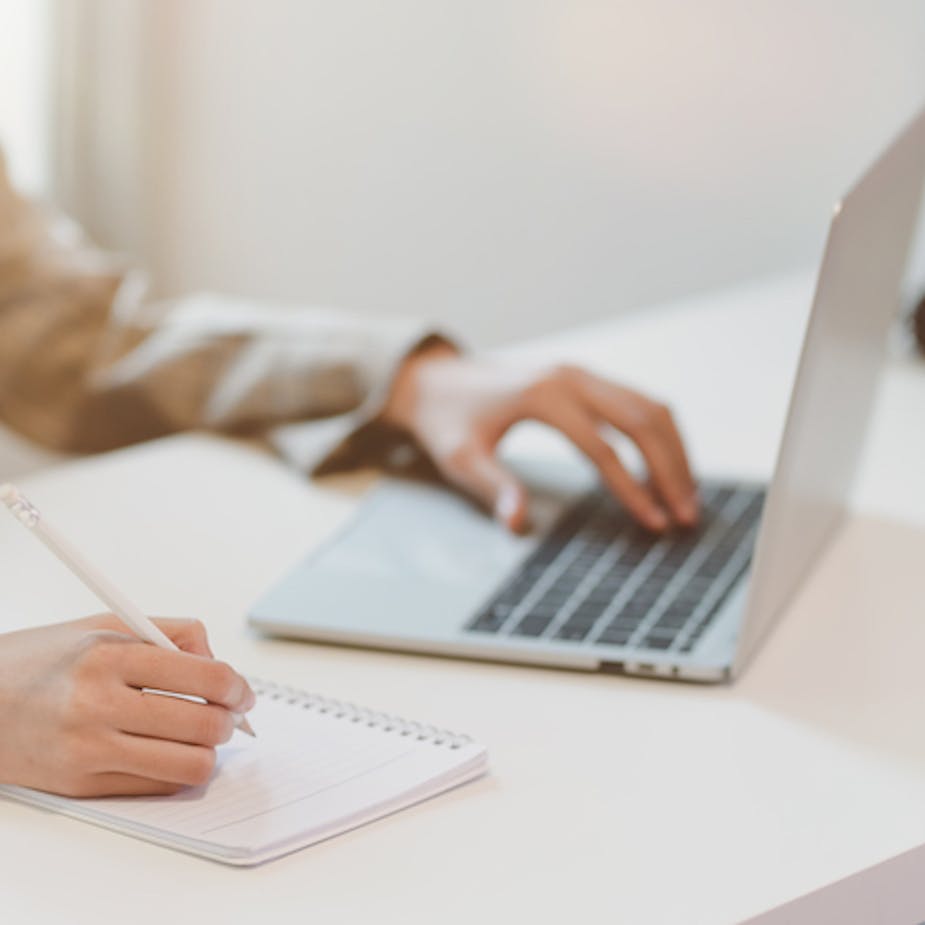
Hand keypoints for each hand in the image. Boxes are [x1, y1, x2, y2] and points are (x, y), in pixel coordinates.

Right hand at [0, 614, 254, 796]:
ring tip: (202, 736)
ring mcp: (88, 750)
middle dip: (230, 721)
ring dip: (209, 752)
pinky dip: (177, 772)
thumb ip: (172, 633)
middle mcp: (98, 704)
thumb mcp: (106, 623)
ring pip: (188, 765)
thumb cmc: (44, 659)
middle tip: (229, 715)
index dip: (237, 687)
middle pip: (204, 725)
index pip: (205, 677)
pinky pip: (157, 787)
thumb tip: (218, 662)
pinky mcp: (81, 785)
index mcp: (109, 655)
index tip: (242, 692)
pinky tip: (170, 752)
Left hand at [382, 344, 698, 532]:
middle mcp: (570, 377)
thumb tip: (520, 524)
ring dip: (674, 451)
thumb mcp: (458, 458)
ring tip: (686, 497)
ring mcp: (581, 373)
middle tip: (687, 516)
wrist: (435, 379)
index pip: (603, 448)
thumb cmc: (446, 420)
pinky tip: (667, 468)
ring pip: (650, 406)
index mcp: (542, 395)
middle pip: (642, 420)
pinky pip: (638, 401)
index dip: (633, 490)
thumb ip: (492, 488)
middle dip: (670, 471)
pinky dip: (660, 434)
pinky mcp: (585, 378)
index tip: (655, 524)